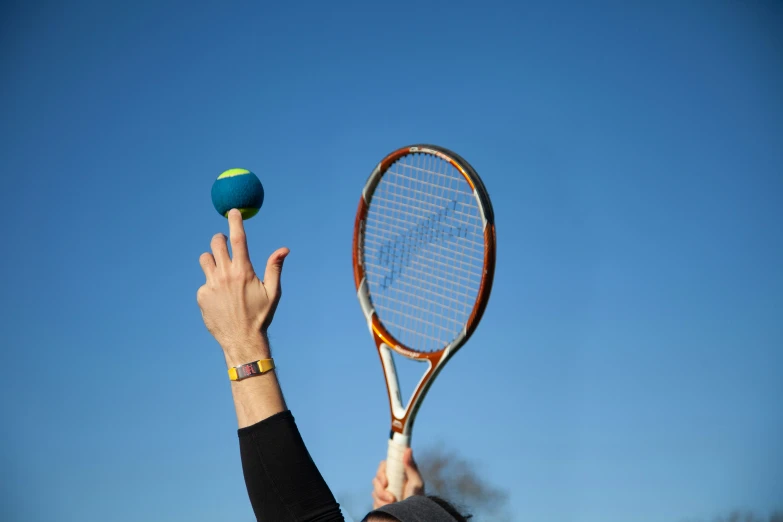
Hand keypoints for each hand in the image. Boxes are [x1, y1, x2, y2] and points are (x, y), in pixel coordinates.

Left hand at [197, 209, 288, 362]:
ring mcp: (211, 285)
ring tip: (222, 272)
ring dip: (212, 259)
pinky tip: (221, 299)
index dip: (235, 221)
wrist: (242, 340)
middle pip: (216, 243)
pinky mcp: (202, 296)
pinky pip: (204, 281)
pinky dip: (211, 284)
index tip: (233, 211)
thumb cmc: (261, 315)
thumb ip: (275, 268)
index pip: (238, 239)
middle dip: (220, 239)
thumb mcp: (273, 292)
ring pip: (205, 259)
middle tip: (224, 244)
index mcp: (244, 271)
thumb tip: (284, 249)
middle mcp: (225, 275)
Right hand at [371, 448, 423, 507]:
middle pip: (375, 480)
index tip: (385, 482)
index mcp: (395, 473)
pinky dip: (381, 507)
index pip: (382, 466)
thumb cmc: (418, 496)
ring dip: (382, 500)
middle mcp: (387, 482)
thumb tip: (408, 449)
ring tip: (394, 505)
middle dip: (381, 491)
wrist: (414, 514)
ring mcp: (382, 493)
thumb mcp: (416, 482)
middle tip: (392, 499)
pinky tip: (390, 509)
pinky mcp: (379, 503)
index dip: (381, 473)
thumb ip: (411, 466)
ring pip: (374, 493)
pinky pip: (374, 503)